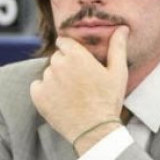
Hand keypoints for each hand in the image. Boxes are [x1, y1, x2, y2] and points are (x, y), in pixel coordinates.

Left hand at [30, 26, 128, 150]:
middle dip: (65, 66)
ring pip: (48, 73)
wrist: (94, 131)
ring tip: (72, 95)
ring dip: (56, 80)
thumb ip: (117, 48)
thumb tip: (122, 28)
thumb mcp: (118, 73)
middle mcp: (58, 64)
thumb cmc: (108, 101)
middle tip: (79, 83)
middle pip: (57, 58)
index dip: (72, 52)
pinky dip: (45, 92)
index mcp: (76, 55)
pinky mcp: (38, 95)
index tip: (79, 63)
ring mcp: (46, 80)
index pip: (64, 42)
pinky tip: (60, 101)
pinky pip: (37, 86)